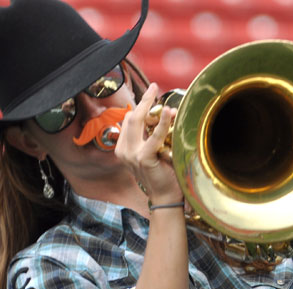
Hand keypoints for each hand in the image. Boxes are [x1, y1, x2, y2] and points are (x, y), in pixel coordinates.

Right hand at [115, 83, 183, 205]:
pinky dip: (162, 123)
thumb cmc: (163, 176)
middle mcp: (124, 151)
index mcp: (123, 149)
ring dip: (149, 106)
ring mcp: (131, 155)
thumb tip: (161, 116)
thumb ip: (151, 138)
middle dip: (142, 100)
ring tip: (158, 93)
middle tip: (153, 86)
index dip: (139, 106)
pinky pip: (153, 137)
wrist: (165, 198)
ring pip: (137, 122)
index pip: (128, 121)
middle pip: (130, 118)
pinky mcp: (143, 159)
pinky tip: (169, 113)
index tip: (149, 93)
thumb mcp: (154, 153)